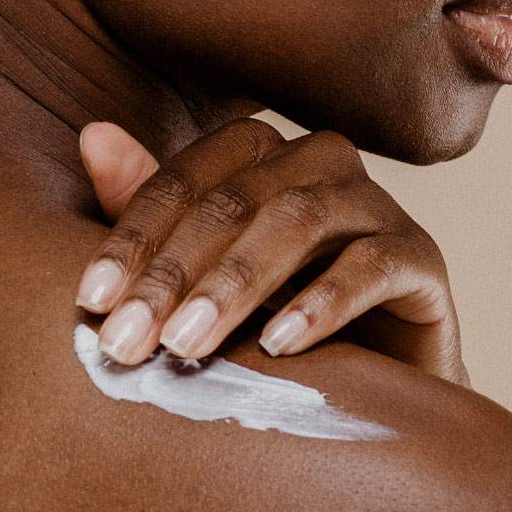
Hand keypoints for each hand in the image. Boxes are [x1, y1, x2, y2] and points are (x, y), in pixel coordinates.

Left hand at [74, 116, 466, 385]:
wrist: (382, 375)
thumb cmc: (279, 313)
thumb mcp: (204, 270)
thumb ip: (152, 207)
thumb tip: (92, 136)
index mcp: (265, 153)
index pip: (189, 176)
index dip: (135, 235)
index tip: (91, 302)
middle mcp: (322, 161)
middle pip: (237, 198)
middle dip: (174, 273)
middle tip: (128, 343)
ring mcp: (377, 204)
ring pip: (299, 220)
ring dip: (235, 284)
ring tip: (187, 345)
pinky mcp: (420, 255)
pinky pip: (373, 264)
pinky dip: (322, 302)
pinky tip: (279, 345)